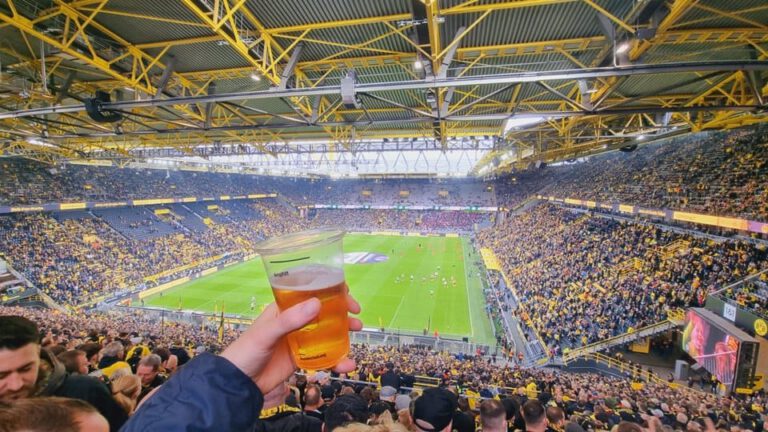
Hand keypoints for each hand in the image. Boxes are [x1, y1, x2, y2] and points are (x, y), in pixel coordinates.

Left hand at [222, 289, 361, 395]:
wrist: (238, 383)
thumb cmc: (246, 352)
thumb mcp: (267, 333)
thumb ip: (290, 320)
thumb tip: (317, 304)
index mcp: (285, 308)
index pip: (310, 292)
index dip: (330, 291)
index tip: (347, 294)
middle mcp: (295, 321)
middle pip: (324, 312)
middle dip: (342, 312)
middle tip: (356, 316)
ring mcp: (300, 340)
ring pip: (328, 333)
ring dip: (344, 333)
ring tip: (356, 334)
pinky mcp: (302, 359)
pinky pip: (324, 357)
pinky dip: (337, 360)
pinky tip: (347, 365)